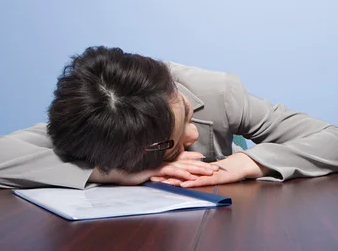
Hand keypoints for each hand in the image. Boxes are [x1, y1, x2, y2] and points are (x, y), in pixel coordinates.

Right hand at [89, 151, 218, 185]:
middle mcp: (166, 161)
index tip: (213, 165)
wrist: (120, 172)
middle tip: (216, 169)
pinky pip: (170, 171)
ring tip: (207, 172)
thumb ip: (169, 167)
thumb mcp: (155, 171)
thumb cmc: (136, 171)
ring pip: (182, 166)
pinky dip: (181, 173)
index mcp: (167, 161)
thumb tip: (181, 165)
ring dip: (196, 169)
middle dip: (203, 166)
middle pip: (188, 162)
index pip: (187, 161)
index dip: (200, 163)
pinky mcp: (155, 169)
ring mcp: (160, 164)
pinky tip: (189, 176)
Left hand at [158, 153, 269, 187]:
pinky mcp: (213, 177)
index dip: (166, 171)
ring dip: (175, 179)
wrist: (239, 164)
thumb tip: (186, 176)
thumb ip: (197, 172)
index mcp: (196, 167)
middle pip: (180, 172)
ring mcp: (205, 173)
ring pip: (188, 176)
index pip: (178, 169)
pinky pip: (200, 180)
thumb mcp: (207, 171)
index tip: (154, 173)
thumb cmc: (224, 169)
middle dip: (166, 175)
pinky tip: (183, 185)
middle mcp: (199, 169)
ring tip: (163, 182)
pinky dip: (191, 183)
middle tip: (152, 177)